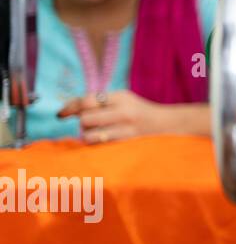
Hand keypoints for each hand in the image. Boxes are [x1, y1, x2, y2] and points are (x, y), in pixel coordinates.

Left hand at [59, 91, 173, 142]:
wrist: (167, 124)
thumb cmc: (138, 111)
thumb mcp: (122, 99)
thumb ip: (98, 101)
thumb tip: (67, 109)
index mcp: (121, 97)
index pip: (87, 100)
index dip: (70, 107)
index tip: (61, 114)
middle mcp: (124, 112)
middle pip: (85, 119)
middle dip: (83, 123)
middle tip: (91, 124)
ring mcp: (126, 129)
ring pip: (90, 135)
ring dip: (89, 136)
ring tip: (99, 133)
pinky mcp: (127, 143)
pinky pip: (100, 146)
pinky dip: (97, 144)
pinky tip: (104, 141)